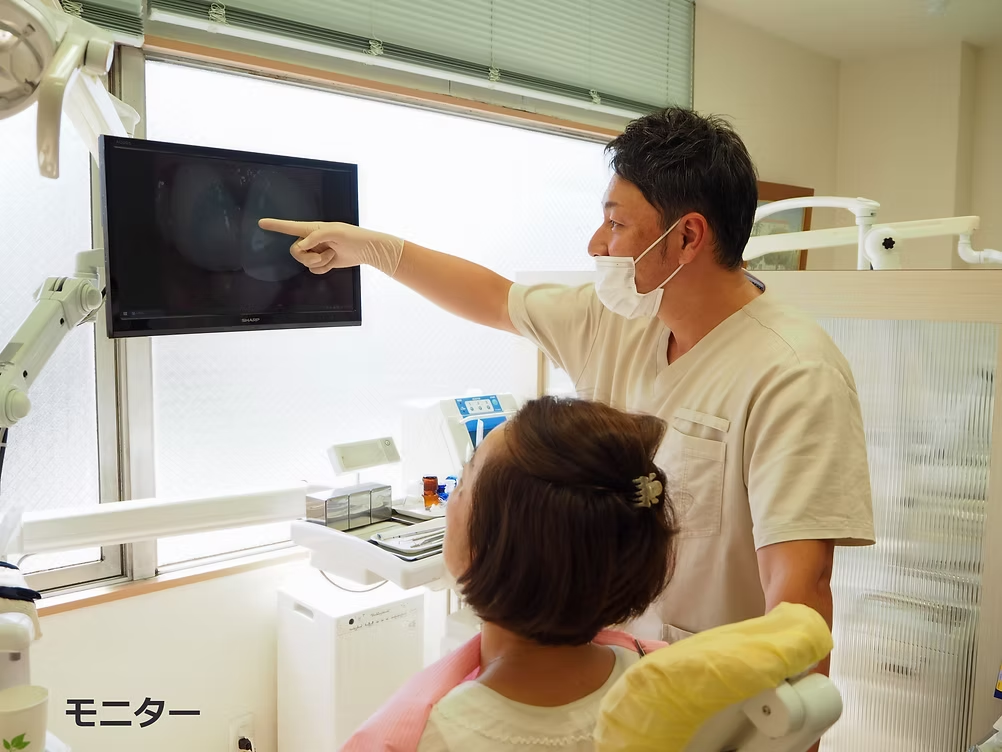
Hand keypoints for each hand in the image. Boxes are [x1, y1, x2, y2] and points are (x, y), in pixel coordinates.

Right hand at [257, 219, 404, 276]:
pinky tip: (333, 261)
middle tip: (323, 253)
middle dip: (308, 256)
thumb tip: (302, 245)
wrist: (366, 250)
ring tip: (332, 254)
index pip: (290, 227)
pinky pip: (313, 270)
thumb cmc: (353, 236)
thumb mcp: (335, 231)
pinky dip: (323, 268)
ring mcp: (316, 251)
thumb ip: (316, 236)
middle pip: (295, 251)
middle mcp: (311, 240)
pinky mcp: (322, 262)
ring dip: (319, 262)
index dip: (276, 225)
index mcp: (313, 229)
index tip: (261, 222)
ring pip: (304, 262)